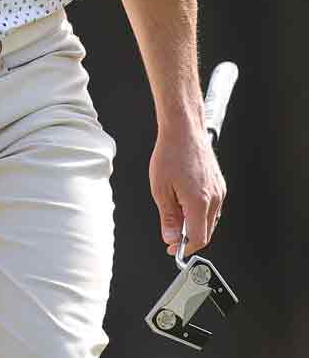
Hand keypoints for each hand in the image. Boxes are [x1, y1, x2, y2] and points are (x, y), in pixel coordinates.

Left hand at [152, 124, 226, 257]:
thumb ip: (168, 216)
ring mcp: (220, 191)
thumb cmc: (170, 154)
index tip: (172, 248)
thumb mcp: (160, 189)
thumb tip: (170, 237)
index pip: (199, 238)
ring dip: (194, 223)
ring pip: (210, 220)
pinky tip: (185, 202)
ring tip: (175, 212)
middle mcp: (215, 198)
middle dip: (188, 236)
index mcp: (200, 201)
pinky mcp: (220, 185)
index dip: (185, 247)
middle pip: (206, 231)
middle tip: (170, 233)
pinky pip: (213, 207)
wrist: (184, 131)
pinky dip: (200, 211)